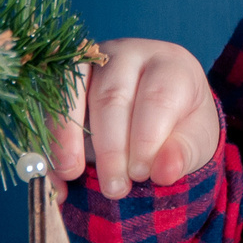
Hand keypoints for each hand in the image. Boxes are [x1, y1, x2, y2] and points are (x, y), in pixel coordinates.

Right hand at [47, 38, 220, 198]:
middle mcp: (128, 55)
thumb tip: (164, 172)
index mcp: (170, 66)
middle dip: (109, 147)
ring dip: (67, 136)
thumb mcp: (195, 141)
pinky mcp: (63, 80)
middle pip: (111, 96)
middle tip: (113, 187)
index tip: (140, 174)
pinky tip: (55, 173)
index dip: (145, 138)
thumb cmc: (180, 125)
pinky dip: (47, 140)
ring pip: (72, 91)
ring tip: (72, 175)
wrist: (160, 112)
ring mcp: (91, 63)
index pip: (156, 97)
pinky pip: (46, 103)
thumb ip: (182, 154)